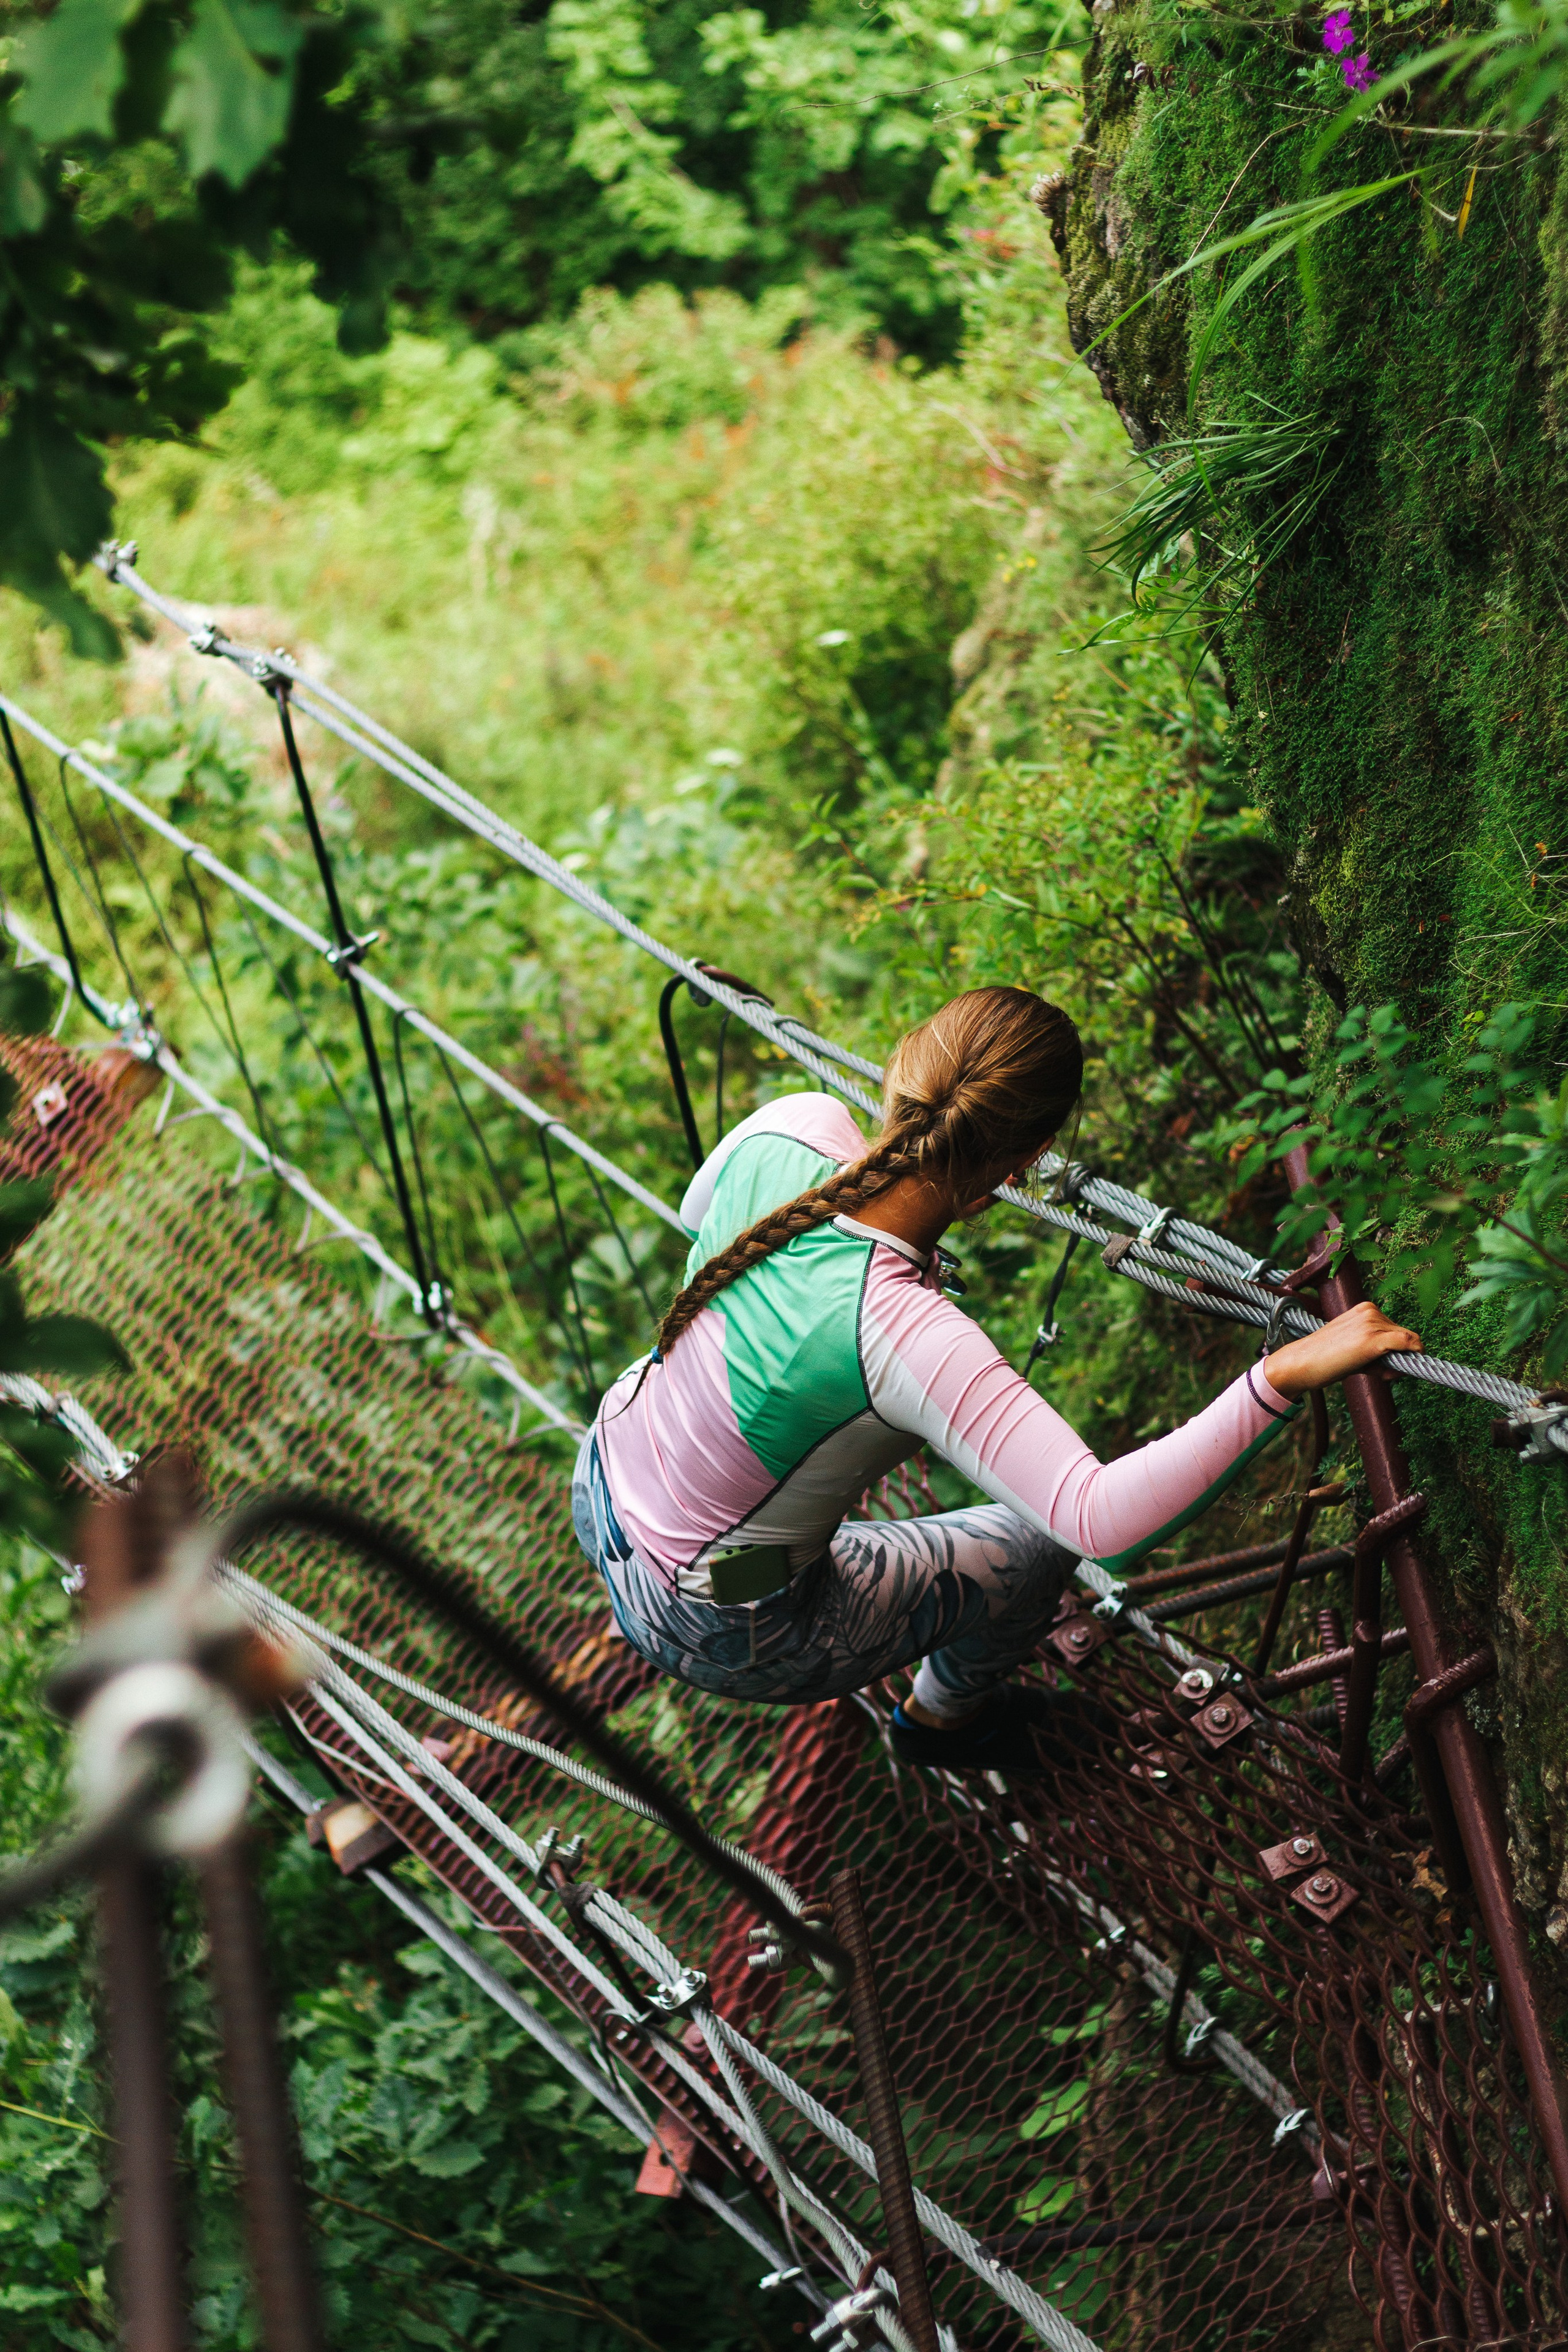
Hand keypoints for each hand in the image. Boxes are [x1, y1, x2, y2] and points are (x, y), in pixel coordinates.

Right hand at [1263, 1299, 1422, 1398]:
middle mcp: (1371, 1311)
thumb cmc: (1325, 1358)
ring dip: (1399, 1361)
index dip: (1396, 1349)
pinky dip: (1412, 1356)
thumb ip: (1379, 1351)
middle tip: (1375, 1371)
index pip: (1396, 1328)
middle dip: (1399, 1355)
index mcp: (1365, 1309)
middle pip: (1406, 1334)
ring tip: (1370, 1370)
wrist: (1301, 1363)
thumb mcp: (1354, 1347)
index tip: (1383, 1364)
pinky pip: (1409, 1344)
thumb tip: (1408, 1361)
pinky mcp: (1373, 1339)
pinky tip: (1392, 1371)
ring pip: (1409, 1342)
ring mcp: (1372, 1323)